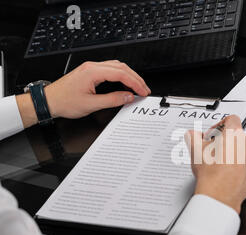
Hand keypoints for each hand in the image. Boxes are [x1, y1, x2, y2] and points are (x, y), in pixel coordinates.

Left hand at [16, 60, 149, 126]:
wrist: (49, 100)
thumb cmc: (64, 101)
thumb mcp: (91, 104)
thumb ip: (112, 100)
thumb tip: (128, 96)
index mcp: (93, 72)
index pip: (121, 74)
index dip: (135, 83)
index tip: (143, 91)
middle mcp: (92, 66)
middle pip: (121, 67)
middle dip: (136, 78)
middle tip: (144, 89)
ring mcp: (91, 68)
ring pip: (117, 66)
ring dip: (129, 75)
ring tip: (138, 86)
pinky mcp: (90, 71)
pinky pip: (110, 69)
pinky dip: (121, 75)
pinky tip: (125, 82)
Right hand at [185, 115, 245, 213]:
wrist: (220, 196)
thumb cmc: (211, 175)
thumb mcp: (196, 151)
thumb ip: (193, 137)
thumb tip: (192, 135)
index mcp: (234, 134)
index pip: (231, 118)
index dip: (219, 124)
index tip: (213, 134)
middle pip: (236, 134)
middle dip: (223, 139)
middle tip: (211, 149)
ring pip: (241, 148)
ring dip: (231, 151)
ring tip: (217, 162)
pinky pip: (245, 160)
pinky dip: (237, 163)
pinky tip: (225, 170)